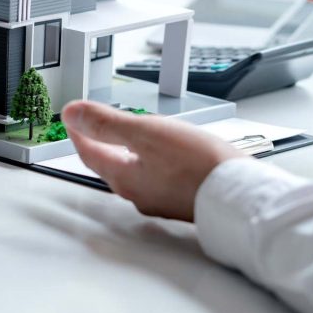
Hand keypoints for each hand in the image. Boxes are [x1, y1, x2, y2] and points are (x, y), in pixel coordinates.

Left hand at [61, 101, 245, 221]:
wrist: (240, 194)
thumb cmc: (197, 165)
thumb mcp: (146, 133)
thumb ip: (106, 123)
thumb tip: (71, 114)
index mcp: (125, 178)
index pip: (90, 154)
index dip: (78, 134)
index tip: (72, 120)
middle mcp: (139, 194)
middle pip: (110, 165)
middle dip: (101, 144)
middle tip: (94, 129)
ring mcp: (161, 199)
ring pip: (135, 172)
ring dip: (128, 153)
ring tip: (130, 136)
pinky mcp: (182, 199)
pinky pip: (158, 178)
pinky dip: (152, 162)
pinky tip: (166, 154)